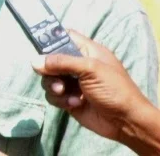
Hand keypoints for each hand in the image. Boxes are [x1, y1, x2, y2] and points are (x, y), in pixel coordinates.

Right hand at [32, 29, 157, 144]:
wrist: (126, 122)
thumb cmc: (114, 89)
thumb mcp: (90, 69)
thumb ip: (62, 62)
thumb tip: (34, 61)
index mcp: (87, 51)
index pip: (64, 37)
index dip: (50, 39)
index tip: (38, 46)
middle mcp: (77, 65)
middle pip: (50, 59)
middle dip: (49, 69)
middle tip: (52, 75)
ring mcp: (72, 83)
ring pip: (48, 78)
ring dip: (54, 86)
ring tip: (64, 92)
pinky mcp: (69, 99)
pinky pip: (53, 95)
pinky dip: (60, 100)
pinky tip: (74, 104)